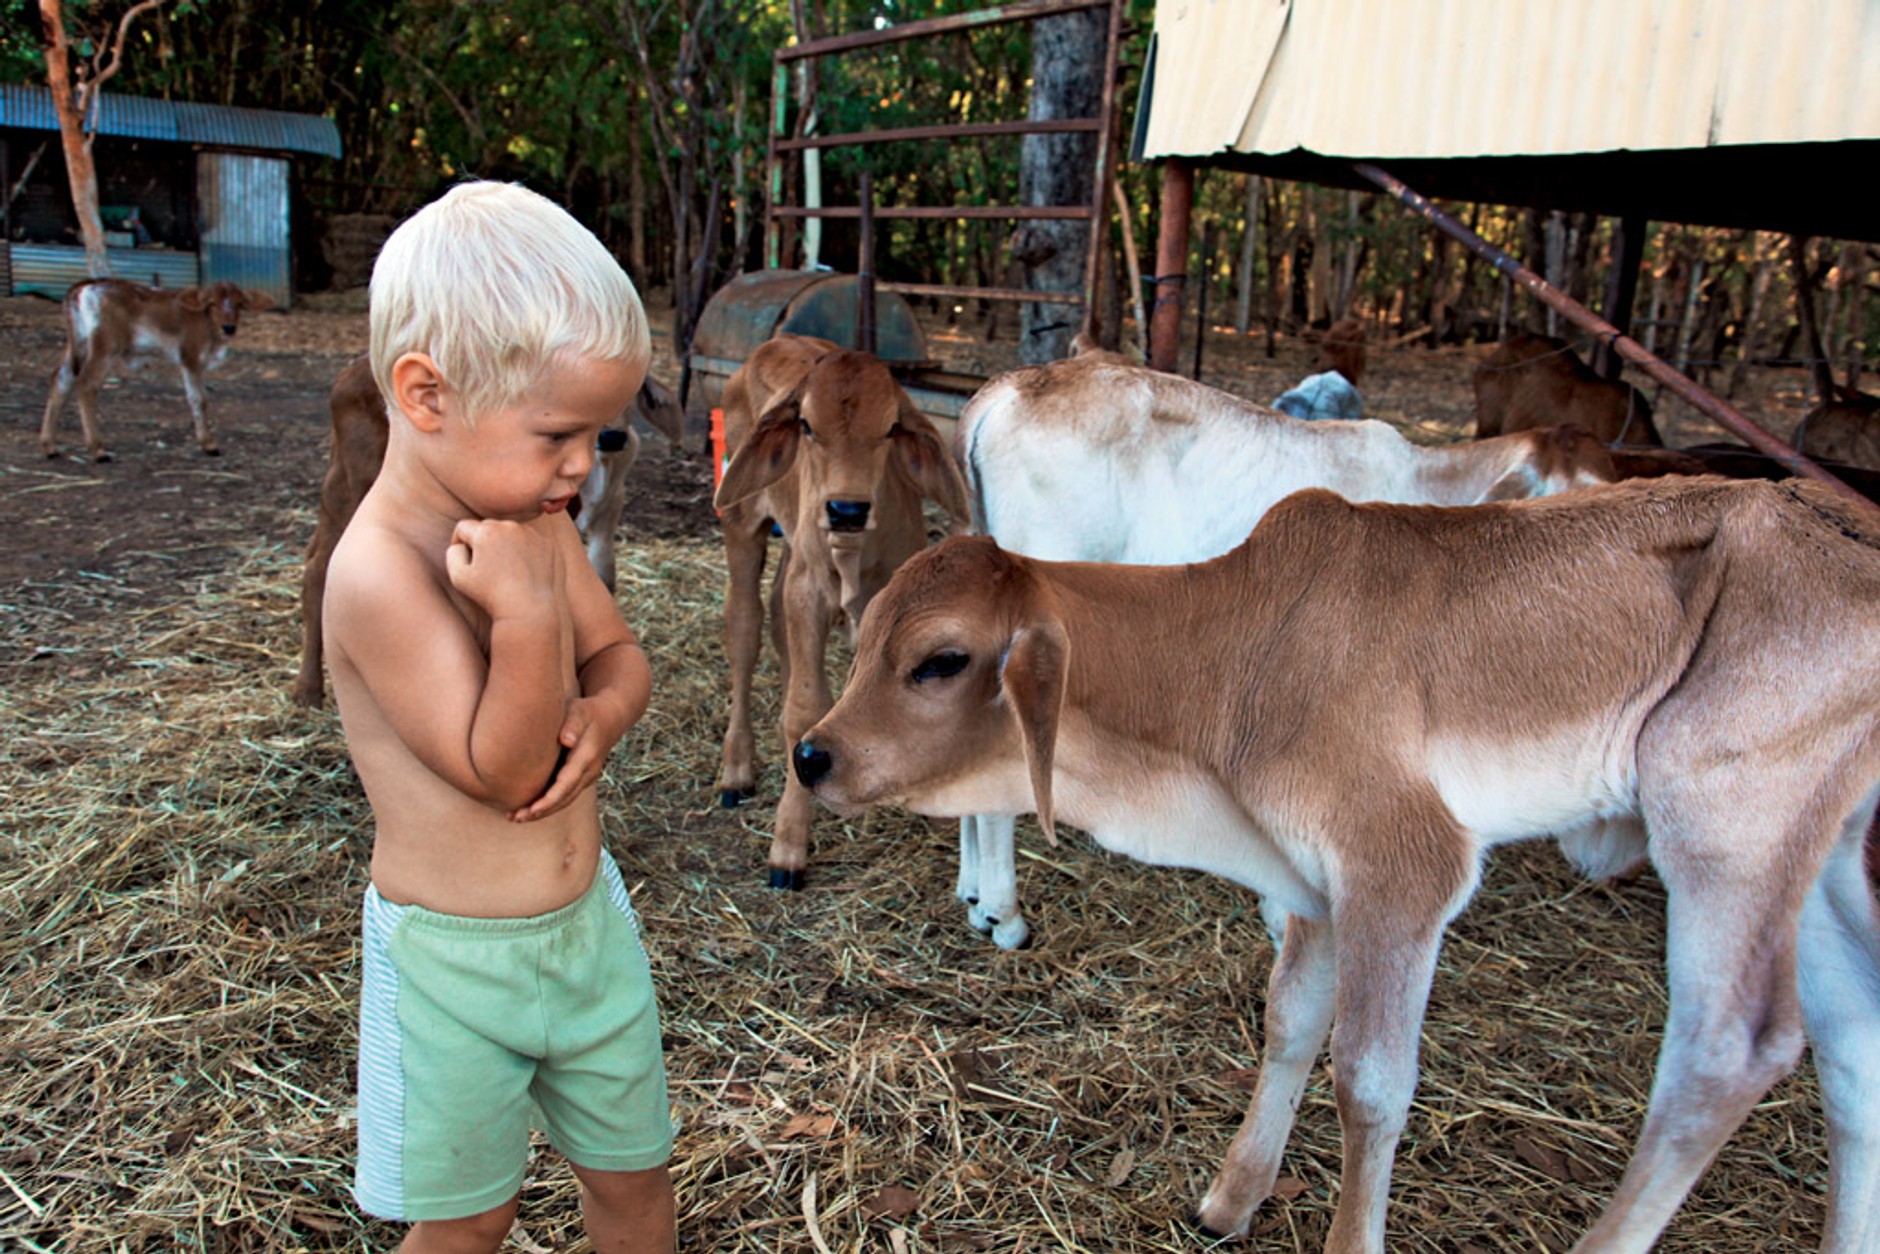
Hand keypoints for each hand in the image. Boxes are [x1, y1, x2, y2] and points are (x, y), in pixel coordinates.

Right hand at [445, 519, 560, 619]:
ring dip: (504, 543)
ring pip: (509, 532)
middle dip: (482, 541)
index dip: (459, 542)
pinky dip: (523, 550)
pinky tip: (521, 569)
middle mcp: (508, 526)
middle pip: (487, 526)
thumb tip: (461, 542)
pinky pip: (528, 540)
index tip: (465, 558)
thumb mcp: (458, 576)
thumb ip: (453, 552)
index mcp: (485, 532)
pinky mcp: (546, 543)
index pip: (464, 527)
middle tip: (485, 566)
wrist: (527, 609)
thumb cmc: (489, 595)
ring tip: (505, 569)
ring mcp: (530, 533)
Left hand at [508, 695, 618, 821]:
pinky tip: (529, 807)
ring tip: (516, 817)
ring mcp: (587, 777)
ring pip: (565, 800)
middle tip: (515, 817)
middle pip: (565, 799)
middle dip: (541, 811)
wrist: (610, 718)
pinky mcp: (581, 778)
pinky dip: (548, 804)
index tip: (532, 810)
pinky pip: (565, 795)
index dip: (549, 800)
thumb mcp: (579, 711)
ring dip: (543, 811)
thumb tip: (566, 740)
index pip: (567, 784)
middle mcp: (589, 772)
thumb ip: (572, 724)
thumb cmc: (587, 712)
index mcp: (586, 757)